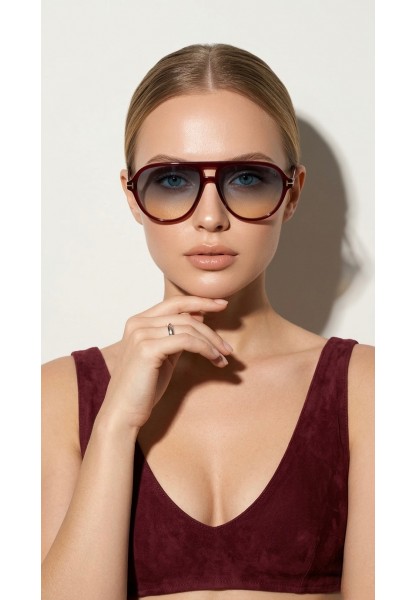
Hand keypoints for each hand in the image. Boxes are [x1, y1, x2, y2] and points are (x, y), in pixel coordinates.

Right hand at [99, 296, 231, 431]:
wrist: (123, 413)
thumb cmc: (143, 388)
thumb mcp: (162, 356)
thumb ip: (175, 337)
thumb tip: (199, 319)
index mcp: (138, 322)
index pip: (175, 303)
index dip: (200, 301)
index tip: (222, 304)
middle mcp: (137, 323)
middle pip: (185, 316)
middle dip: (211, 331)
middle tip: (228, 348)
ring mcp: (141, 334)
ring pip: (188, 328)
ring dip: (212, 343)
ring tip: (224, 358)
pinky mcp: (148, 349)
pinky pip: (186, 341)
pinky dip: (205, 348)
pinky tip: (214, 359)